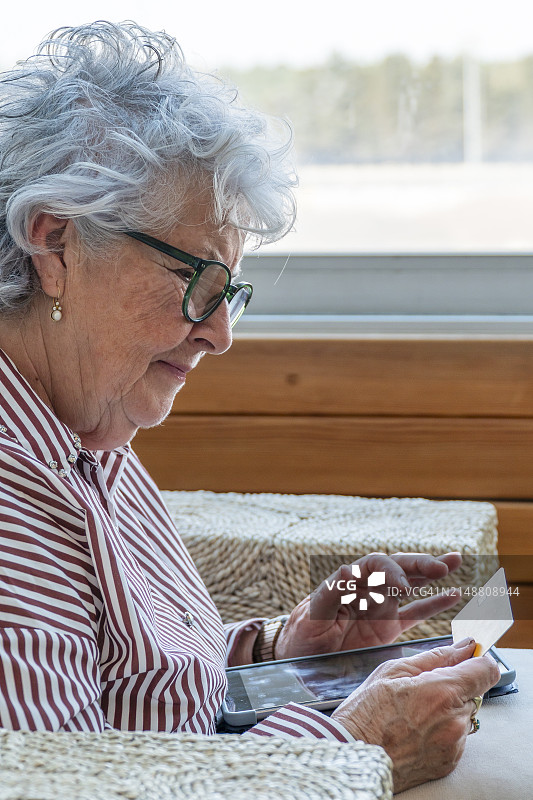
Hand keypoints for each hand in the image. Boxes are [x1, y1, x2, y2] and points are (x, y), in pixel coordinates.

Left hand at [276, 551, 461, 658]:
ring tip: (455, 562)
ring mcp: (379, 609)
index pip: (374, 565)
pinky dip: (434, 604)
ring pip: (410, 585)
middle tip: (443, 565)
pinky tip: (453, 595)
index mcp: (348, 583)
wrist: (299, 663)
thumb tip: (346, 569)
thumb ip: (329, 594)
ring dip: (431, 573)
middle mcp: (367, 591)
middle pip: (397, 567)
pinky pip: (415, 614)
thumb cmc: (300, 637)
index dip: (391, 570)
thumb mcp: (310, 616)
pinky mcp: (387, 630)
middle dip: (420, 565)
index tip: (403, 587)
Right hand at [331, 639, 500, 792]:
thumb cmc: (365, 712)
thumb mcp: (393, 671)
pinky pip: (456, 736)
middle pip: (474, 691)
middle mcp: (454, 721)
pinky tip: (415, 729)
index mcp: (442, 692)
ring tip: (414, 711)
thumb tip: (463, 646)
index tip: (465, 658)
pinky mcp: (449, 762)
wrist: (351, 755)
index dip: (476, 660)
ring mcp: (453, 744)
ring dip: (448, 708)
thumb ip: (436, 657)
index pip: (486, 669)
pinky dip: (442, 729)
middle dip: (455, 685)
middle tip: (422, 687)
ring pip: (465, 714)